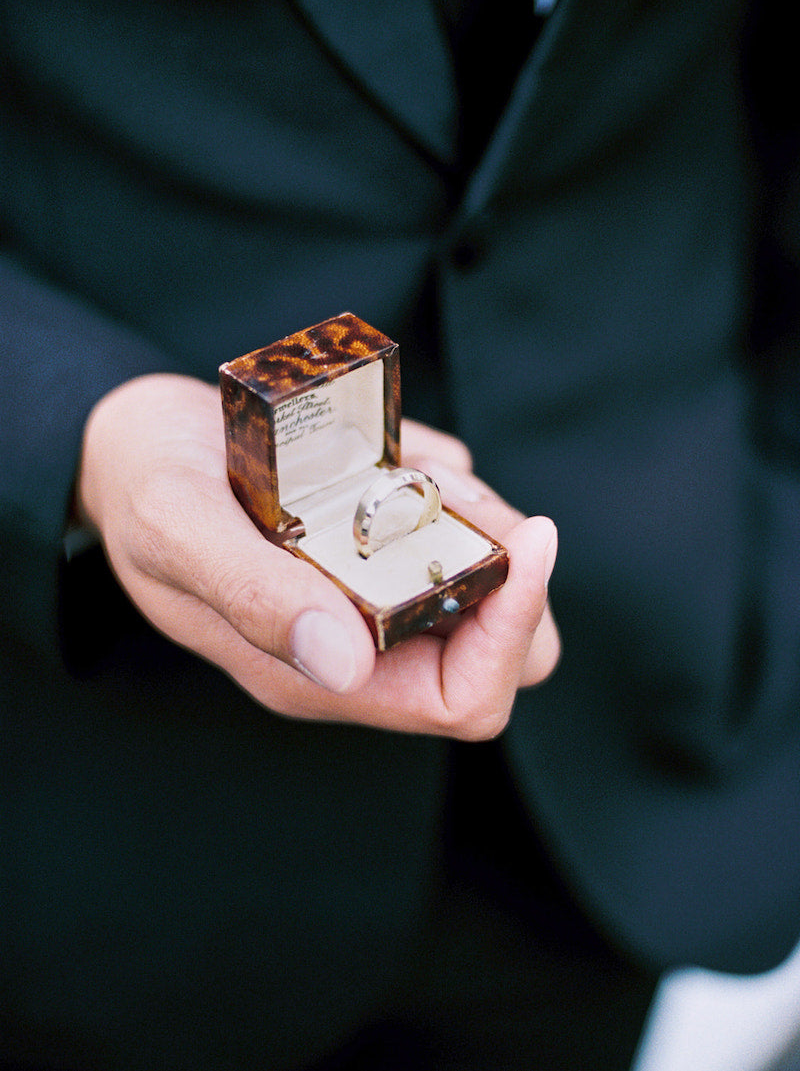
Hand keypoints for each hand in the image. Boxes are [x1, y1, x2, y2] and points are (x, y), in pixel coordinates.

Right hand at [76, 374, 559, 737]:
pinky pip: (457, 520)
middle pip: (497, 650)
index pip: (460, 699)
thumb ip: (255, 597)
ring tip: (407, 463)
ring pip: (488, 580)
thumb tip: (347, 665)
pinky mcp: (379, 542)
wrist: (130, 442)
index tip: (528, 540)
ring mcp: (373, 592)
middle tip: (456, 493)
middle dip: (509, 569)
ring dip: (477, 514)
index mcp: (317, 670)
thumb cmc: (144, 487)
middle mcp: (359, 643)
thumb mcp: (180, 531)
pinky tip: (390, 450)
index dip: (512, 634)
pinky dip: (449, 481)